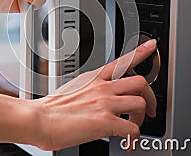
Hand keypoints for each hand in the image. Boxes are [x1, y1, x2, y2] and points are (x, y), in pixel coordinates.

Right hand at [33, 39, 157, 151]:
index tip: (151, 46)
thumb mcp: (73, 89)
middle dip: (150, 97)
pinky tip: (128, 144)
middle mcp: (103, 88)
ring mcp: (105, 103)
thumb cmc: (51, 109)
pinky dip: (134, 140)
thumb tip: (97, 99)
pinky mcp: (105, 122)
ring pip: (141, 103)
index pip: (122, 60)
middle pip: (140, 82)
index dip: (141, 52)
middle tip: (150, 109)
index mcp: (94, 79)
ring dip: (142, 119)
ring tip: (133, 128)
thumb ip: (89, 91)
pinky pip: (133, 130)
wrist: (38, 119)